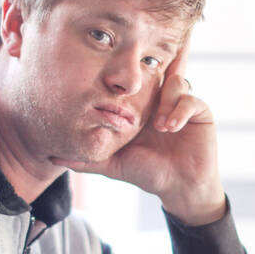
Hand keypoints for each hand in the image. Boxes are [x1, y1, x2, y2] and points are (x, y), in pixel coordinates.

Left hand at [51, 46, 225, 225]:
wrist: (179, 188)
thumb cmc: (147, 173)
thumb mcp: (113, 164)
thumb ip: (87, 159)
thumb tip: (55, 157)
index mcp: (141, 106)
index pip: (134, 81)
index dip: (128, 73)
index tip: (118, 65)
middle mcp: (161, 100)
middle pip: (156, 72)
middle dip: (148, 73)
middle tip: (137, 81)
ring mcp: (181, 104)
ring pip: (174, 81)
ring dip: (164, 101)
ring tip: (159, 126)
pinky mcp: (200, 111)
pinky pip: (190, 98)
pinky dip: (179, 110)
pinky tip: (170, 127)